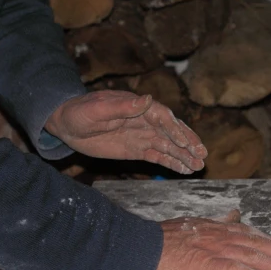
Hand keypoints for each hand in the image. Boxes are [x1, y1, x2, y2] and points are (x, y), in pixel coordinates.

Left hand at [45, 90, 207, 173]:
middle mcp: (145, 120)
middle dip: (188, 143)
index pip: (163, 117)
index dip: (175, 129)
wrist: (67, 125)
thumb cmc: (80, 112)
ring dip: (184, 156)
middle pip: (172, 132)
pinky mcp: (137, 150)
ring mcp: (142, 136)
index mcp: (138, 107)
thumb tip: (147, 99)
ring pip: (168, 146)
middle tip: (202, 154)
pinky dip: (171, 163)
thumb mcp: (98, 108)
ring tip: (199, 167)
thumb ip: (122, 106)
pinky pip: (157, 156)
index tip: (185, 142)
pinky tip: (184, 170)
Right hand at [151, 209, 270, 269]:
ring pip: (251, 256)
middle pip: (256, 243)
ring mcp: (212, 248)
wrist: (137, 247)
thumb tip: (232, 215)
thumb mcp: (189, 224)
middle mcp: (217, 234)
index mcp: (213, 227)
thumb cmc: (158, 240)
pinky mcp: (205, 264)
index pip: (248, 233)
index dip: (269, 242)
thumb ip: (213, 223)